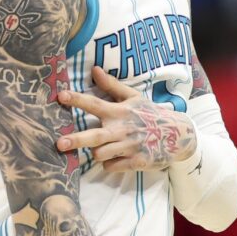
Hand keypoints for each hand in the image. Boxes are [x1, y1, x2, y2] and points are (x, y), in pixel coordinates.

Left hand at [56, 66, 196, 171]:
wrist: (178, 135)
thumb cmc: (151, 114)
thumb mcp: (134, 97)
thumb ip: (112, 86)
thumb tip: (94, 69)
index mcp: (120, 112)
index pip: (95, 104)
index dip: (77, 99)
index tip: (60, 95)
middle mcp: (122, 129)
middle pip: (95, 136)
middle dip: (76, 140)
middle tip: (59, 144)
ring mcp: (129, 147)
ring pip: (101, 154)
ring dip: (96, 153)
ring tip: (102, 148)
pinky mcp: (136, 162)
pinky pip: (112, 166)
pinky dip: (109, 164)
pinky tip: (115, 158)